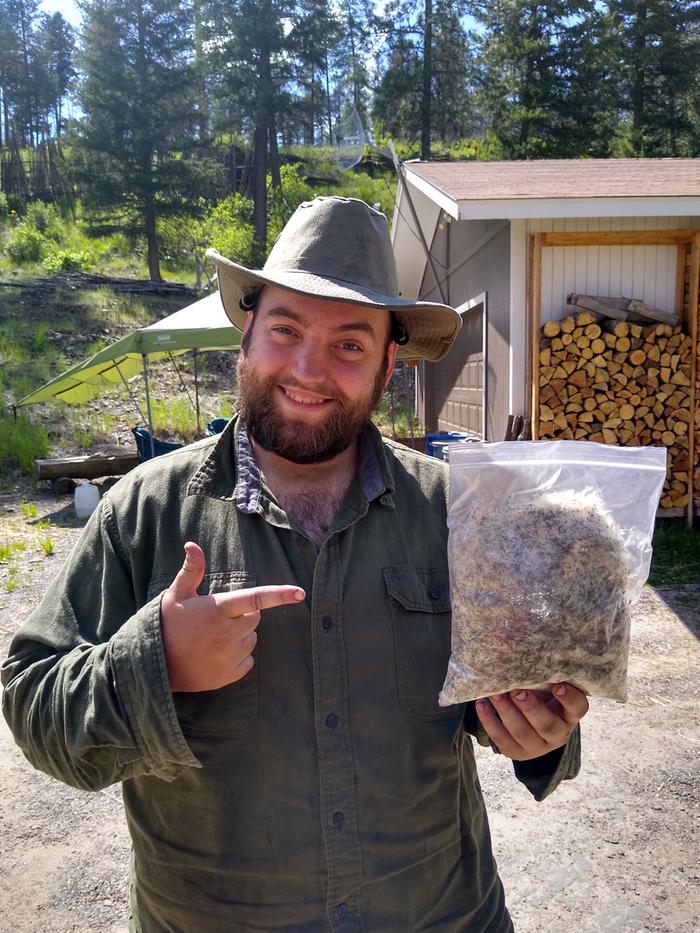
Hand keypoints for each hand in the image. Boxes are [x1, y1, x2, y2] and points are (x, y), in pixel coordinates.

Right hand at [161, 541, 304, 692]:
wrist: (154, 665)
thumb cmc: (167, 625)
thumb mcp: (176, 595)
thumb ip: (191, 570)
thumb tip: (192, 544)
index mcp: (217, 610)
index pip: (255, 599)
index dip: (279, 594)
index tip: (300, 592)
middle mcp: (227, 634)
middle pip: (254, 618)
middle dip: (242, 615)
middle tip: (216, 618)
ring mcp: (229, 656)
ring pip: (251, 639)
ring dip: (239, 636)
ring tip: (212, 638)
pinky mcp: (230, 675)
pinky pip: (247, 660)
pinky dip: (237, 656)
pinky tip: (214, 654)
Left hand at [475, 684, 588, 760]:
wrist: (531, 722)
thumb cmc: (541, 695)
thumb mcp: (547, 686)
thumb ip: (542, 673)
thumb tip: (521, 645)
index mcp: (569, 714)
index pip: (578, 708)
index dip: (570, 698)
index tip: (558, 685)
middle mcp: (558, 733)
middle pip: (547, 725)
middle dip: (530, 708)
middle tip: (516, 691)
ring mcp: (538, 746)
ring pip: (523, 733)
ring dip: (507, 712)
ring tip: (494, 694)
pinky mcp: (518, 752)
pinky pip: (503, 740)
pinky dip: (490, 722)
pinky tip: (482, 705)